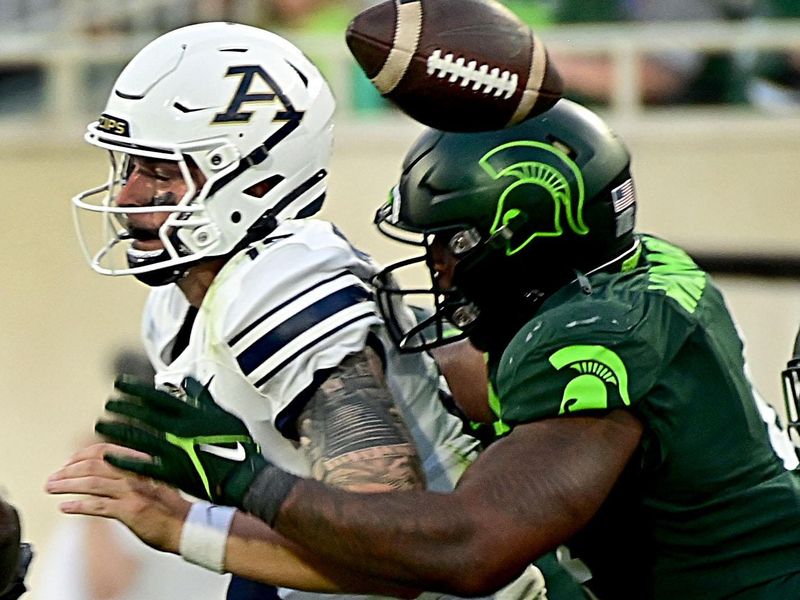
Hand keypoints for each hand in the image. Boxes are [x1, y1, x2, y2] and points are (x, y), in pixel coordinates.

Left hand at [46, 443, 188, 552]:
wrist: (188, 526)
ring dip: (67, 485)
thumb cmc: (172, 507)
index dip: (83, 455)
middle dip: (68, 471)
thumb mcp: (156, 480)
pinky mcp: (129, 511)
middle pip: (93, 466)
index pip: (106, 451)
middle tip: (53, 478)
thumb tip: (111, 471)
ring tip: (52, 488)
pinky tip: (65, 507)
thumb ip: (135, 473)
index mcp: (140, 464)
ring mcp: (132, 492)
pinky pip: (98, 506)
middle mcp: (135, 475)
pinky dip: (78, 506)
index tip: (69, 462)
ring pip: (92, 484)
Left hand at [96, 376, 267, 506]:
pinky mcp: (172, 472)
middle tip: (108, 403)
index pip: (158, 397)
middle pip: (144, 414)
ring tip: (102, 425)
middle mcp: (181, 430)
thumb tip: (192, 383)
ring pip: (138, 437)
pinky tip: (110, 455)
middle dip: (123, 407)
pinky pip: (142, 465)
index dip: (136, 389)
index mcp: (193, 414)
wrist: (244, 477)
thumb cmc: (238, 447)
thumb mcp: (224, 416)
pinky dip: (124, 460)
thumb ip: (204, 399)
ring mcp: (175, 450)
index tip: (121, 384)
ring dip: (117, 430)